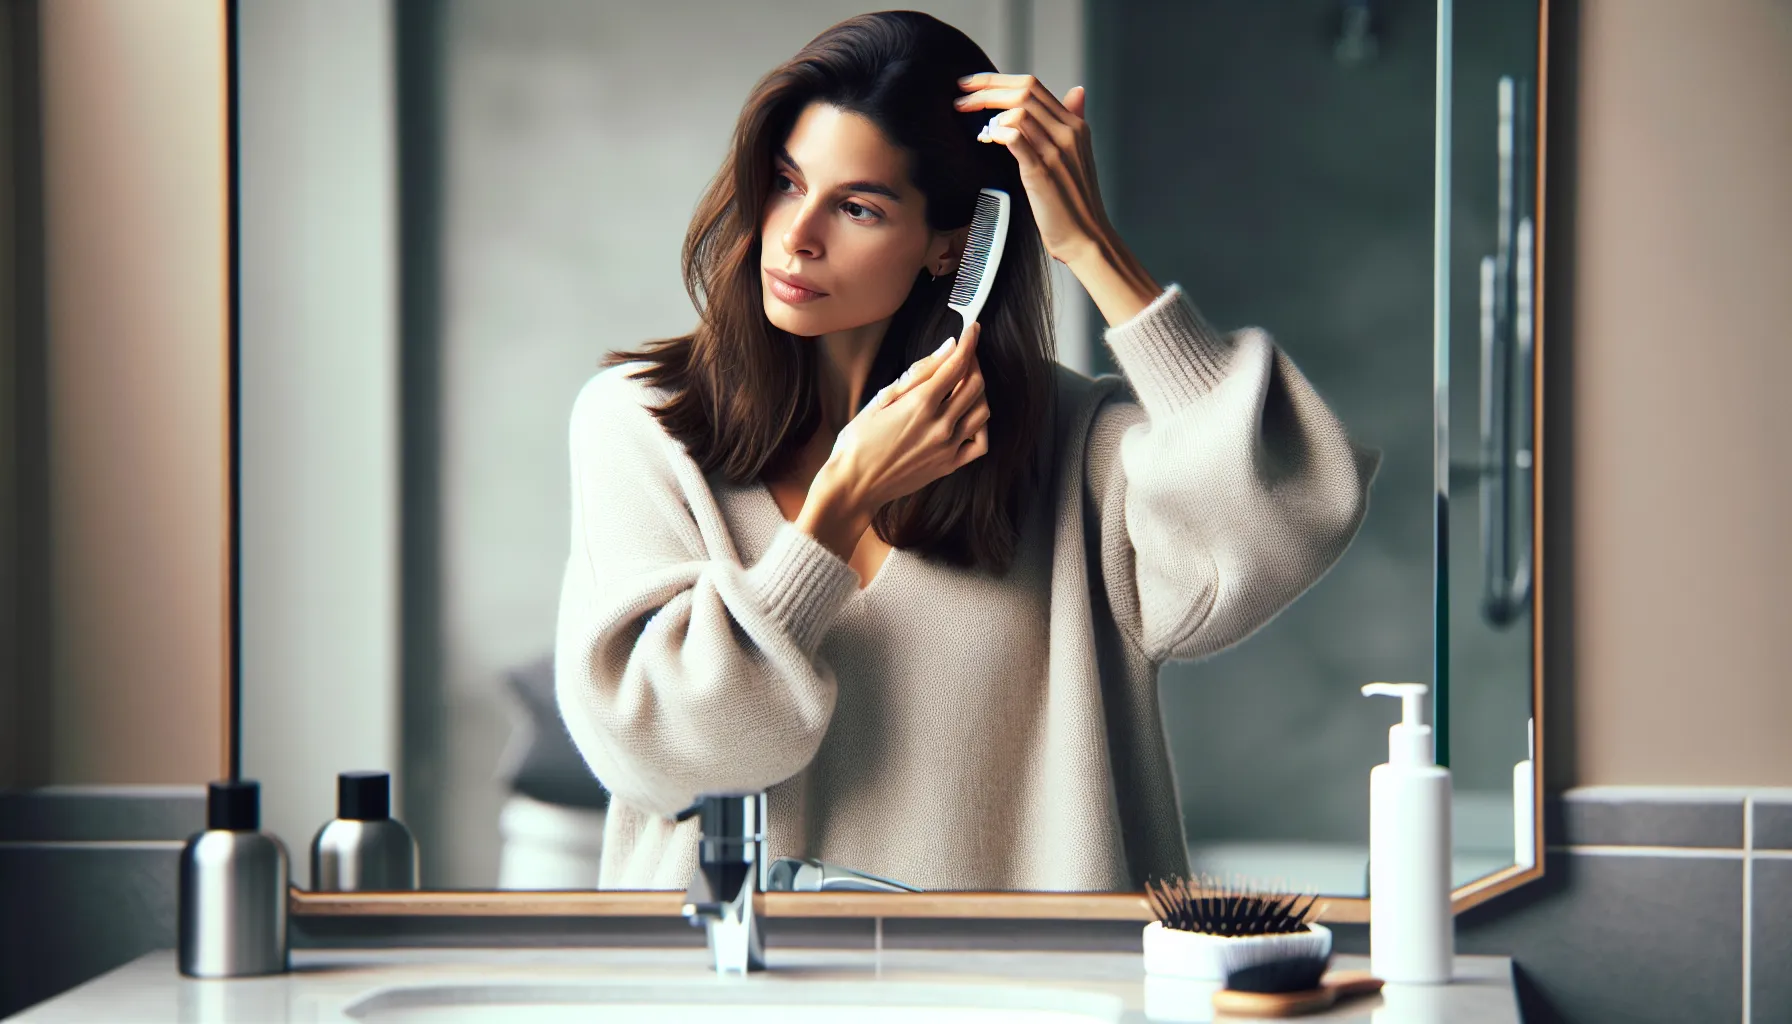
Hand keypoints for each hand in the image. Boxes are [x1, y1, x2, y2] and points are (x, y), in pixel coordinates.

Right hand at [820, 321, 990, 515]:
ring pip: (982, 411)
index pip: (957, 364)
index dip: (969, 342)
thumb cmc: (860, 440)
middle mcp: (940, 424)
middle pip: (975, 384)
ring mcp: (948, 447)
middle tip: (964, 356)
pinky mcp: (949, 465)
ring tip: (962, 385)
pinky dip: (980, 426)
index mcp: (920, 403)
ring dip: (978, 392)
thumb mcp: (882, 398)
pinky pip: (980, 443)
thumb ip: (919, 373)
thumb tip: (947, 348)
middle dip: (974, 363)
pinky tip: (968, 417)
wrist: (855, 483)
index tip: (973, 329)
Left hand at [955, 74, 1110, 263]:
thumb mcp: (1078, 155)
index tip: (972, 83)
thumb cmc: (1075, 202)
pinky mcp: (1042, 172)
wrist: (1086, 238)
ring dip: (987, 111)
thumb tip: (1076, 91)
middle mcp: (1068, 132)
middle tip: (961, 98)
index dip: (997, 80)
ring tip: (970, 122)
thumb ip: (1071, 122)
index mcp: (1075, 125)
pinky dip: (997, 132)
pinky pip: (1016, 138)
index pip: (1032, 85)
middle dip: (985, 89)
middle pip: (1023, 91)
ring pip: (1018, 110)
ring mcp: (1055, 151)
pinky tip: (986, 137)